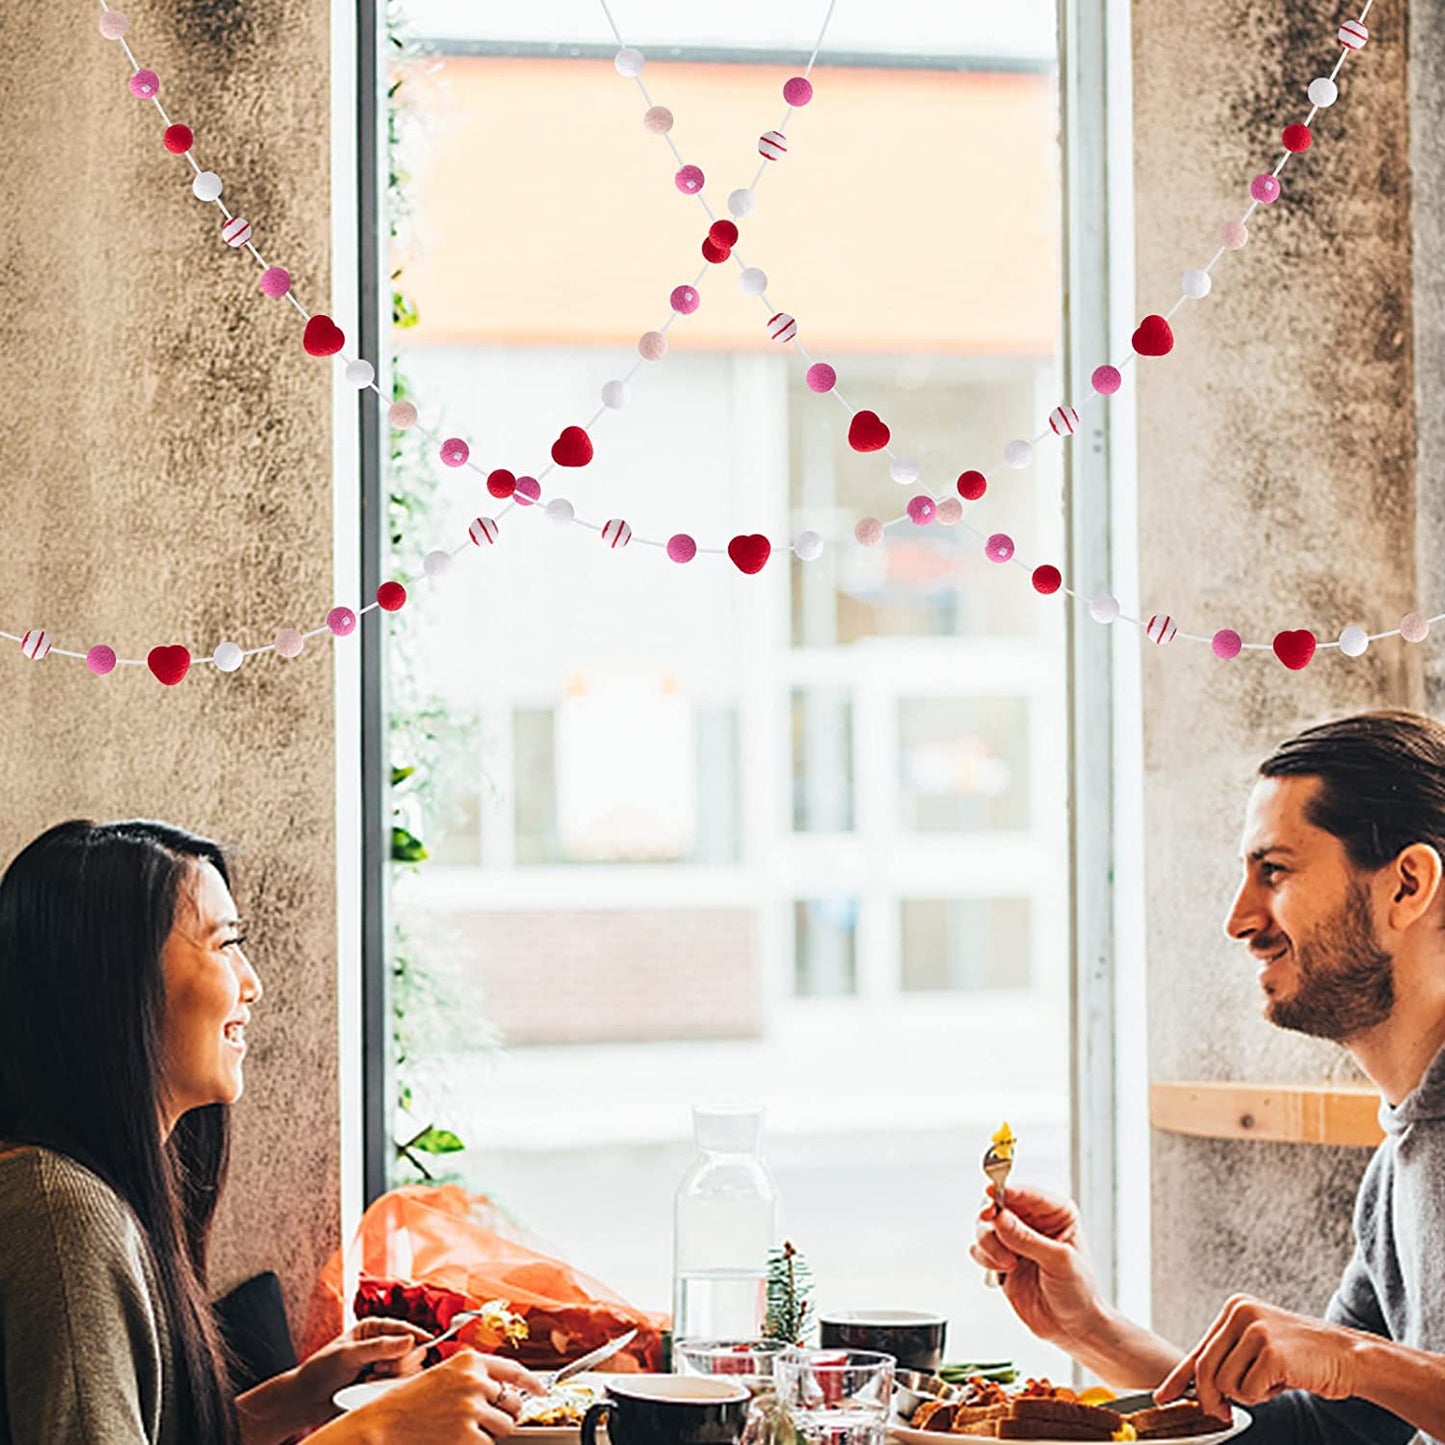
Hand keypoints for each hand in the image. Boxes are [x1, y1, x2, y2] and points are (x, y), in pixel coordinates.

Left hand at [237, 1318, 438, 1442]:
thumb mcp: (349, 1355)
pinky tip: (368, 1389)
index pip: (405, 1328)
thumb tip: (411, 1340)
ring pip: (408, 1370)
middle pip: (412, 1351)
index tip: (429, 1342)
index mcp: (374, 1329)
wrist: (307, 1399)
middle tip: (377, 1369)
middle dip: (398, 1362)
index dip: (418, 1334)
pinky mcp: (381, 1385)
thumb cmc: (322, 1370)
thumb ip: (380, 1348)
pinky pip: (398, 1386)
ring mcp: (383, 1366)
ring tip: (368, 1381)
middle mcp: (382, 1345)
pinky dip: (386, 1389)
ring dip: (390, 1378)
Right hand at [346, 1350, 545, 1444]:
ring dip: (489, 1434)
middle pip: (512, 1404)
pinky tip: (455, 1442)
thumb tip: (500, 1394)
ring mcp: (472, 1409)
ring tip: (462, 1432)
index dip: (532, 1383)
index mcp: (469, 1361)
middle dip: (504, 1416)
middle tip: (484, 1422)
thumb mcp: (441, 1377)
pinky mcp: (467, 1436)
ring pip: (504, 1428)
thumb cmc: (405, 1403)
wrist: (381, 1425)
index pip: (513, 1370)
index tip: (541, 1391)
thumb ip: (471, 1380)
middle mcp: (475, 1381)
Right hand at [970, 1185, 1107, 1349]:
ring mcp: (1015, 1240)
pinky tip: (1004, 1271)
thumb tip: (1001, 1218)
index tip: (992, 1192)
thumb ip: (1027, 1239)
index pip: (1027, 1193)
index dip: (1007, 1190)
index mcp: (1056, 1213)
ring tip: (1008, 1263)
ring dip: (989, 1244)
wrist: (1073, 1328)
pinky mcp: (1000, 1258)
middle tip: (989, 1225)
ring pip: (985, 1226)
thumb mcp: (1059, 1261)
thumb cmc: (1078, 1292)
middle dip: (991, 1218)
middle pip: (999, 1204)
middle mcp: (1033, 1222)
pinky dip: (985, 1258)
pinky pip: (979, 1248)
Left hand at [1157, 1296, 1360, 1416]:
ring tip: (1272, 1382)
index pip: (1199, 1349)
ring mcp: (1256, 1329)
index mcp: (1235, 1309)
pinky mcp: (1271, 1350)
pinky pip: (1249, 1392)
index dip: (1178, 1378)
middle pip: (1205, 1369)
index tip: (1162, 1397)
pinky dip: (1264, 1397)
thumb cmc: (1303, 1357)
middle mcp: (1240, 1312)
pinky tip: (1284, 1381)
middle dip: (1211, 1399)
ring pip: (1225, 1383)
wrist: (1350, 1357)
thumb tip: (1198, 1389)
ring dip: (1247, 1396)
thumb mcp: (1258, 1348)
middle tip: (1224, 1415)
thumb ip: (1229, 1359)